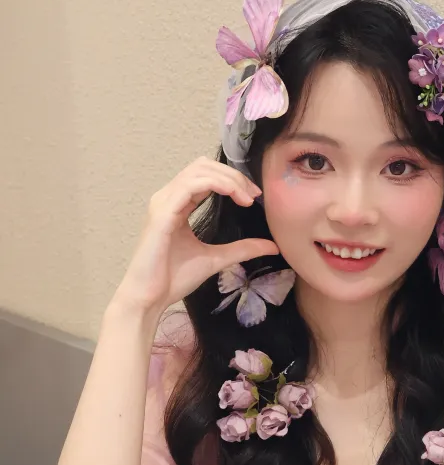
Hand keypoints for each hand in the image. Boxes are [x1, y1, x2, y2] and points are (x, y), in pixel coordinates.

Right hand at [114, 156, 277, 314]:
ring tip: (247, 197)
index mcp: (177, 204)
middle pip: (203, 166)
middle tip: (254, 194)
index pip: (205, 176)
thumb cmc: (174, 279)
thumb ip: (242, 249)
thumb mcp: (217, 258)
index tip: (254, 196)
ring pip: (198, 171)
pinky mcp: (162, 213)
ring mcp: (163, 203)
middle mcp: (168, 198)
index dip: (232, 180)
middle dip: (232, 175)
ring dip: (227, 179)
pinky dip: (216, 185)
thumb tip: (273, 246)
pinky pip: (190, 185)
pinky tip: (234, 196)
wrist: (151, 298)